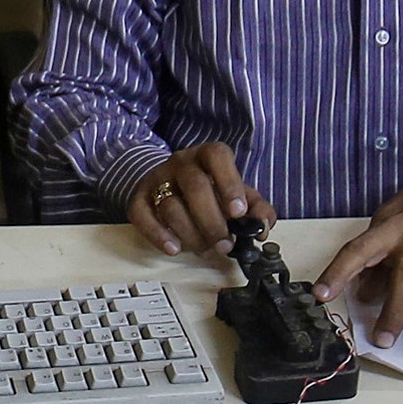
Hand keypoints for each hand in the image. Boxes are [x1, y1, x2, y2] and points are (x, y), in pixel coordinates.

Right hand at [124, 142, 270, 258]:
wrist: (168, 182)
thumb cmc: (208, 190)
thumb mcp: (236, 193)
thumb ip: (256, 208)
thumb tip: (262, 227)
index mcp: (208, 155)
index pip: (217, 156)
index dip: (229, 183)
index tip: (238, 212)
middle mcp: (181, 162)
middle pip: (194, 185)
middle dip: (212, 220)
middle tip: (224, 244)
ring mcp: (157, 179)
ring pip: (170, 205)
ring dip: (190, 233)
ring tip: (204, 247)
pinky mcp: (139, 199)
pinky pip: (142, 216)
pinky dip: (158, 235)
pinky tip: (174, 248)